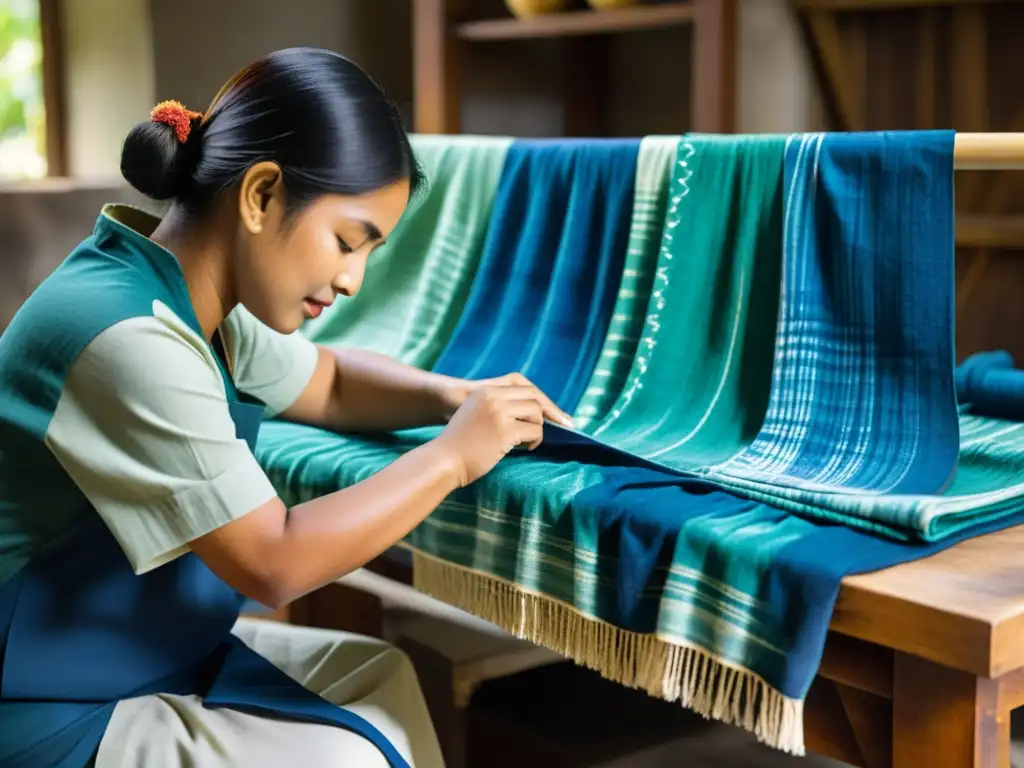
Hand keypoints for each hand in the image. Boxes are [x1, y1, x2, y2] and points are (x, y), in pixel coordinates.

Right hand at [432, 383, 553, 486]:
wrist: (444, 460)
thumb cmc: (459, 445)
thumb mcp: (474, 414)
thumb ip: (495, 408)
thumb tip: (527, 414)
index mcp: (486, 391)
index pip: (524, 388)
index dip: (539, 402)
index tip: (550, 415)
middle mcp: (493, 397)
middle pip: (533, 397)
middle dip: (543, 414)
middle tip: (539, 430)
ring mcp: (500, 412)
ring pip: (537, 413)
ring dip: (537, 428)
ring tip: (527, 441)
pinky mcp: (505, 431)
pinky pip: (534, 431)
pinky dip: (535, 441)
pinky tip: (526, 448)